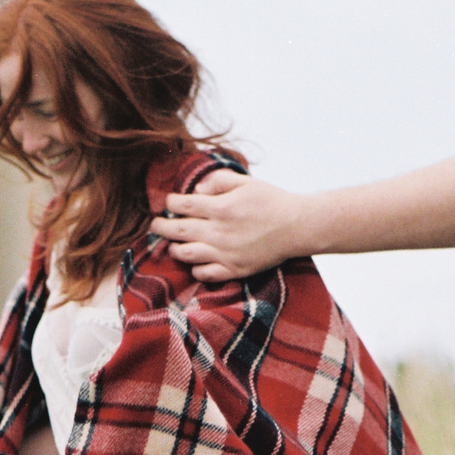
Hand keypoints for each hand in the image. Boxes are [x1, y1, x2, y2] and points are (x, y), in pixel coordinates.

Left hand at [151, 171, 305, 281]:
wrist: (298, 227)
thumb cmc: (272, 201)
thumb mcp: (245, 181)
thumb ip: (217, 181)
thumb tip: (195, 190)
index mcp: (221, 208)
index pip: (182, 206)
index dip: (170, 203)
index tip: (170, 202)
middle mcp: (219, 233)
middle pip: (178, 231)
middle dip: (161, 226)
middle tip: (156, 224)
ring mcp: (226, 254)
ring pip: (186, 254)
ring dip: (175, 248)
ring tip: (174, 243)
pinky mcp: (234, 270)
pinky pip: (205, 274)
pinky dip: (195, 268)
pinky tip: (196, 260)